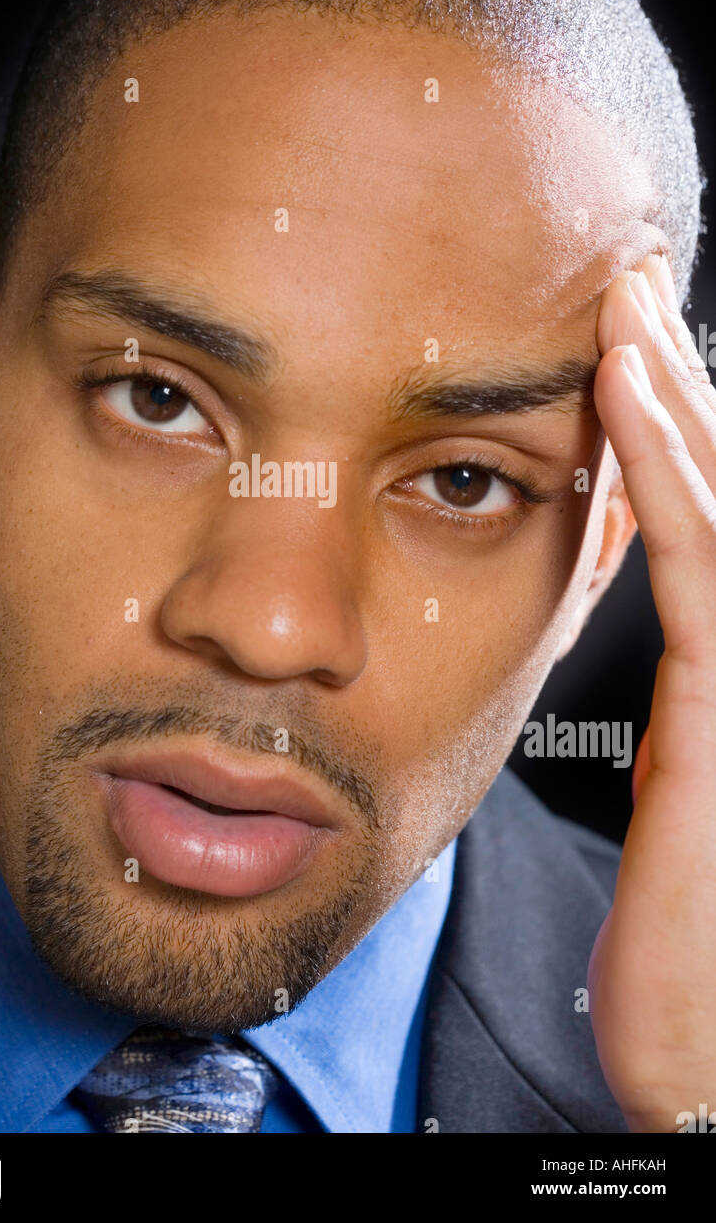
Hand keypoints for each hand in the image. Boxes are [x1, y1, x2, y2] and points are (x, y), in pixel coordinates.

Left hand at [586, 254, 715, 1132]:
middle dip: (676, 374)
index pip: (705, 511)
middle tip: (627, 280)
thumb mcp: (674, 780)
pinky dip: (661, 470)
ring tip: (626, 302)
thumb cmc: (682, 930)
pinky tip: (626, 397)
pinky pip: (701, 564)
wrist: (707, 1045)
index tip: (618, 338)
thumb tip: (639, 608)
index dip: (670, 416)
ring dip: (673, 392)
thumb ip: (677, 692)